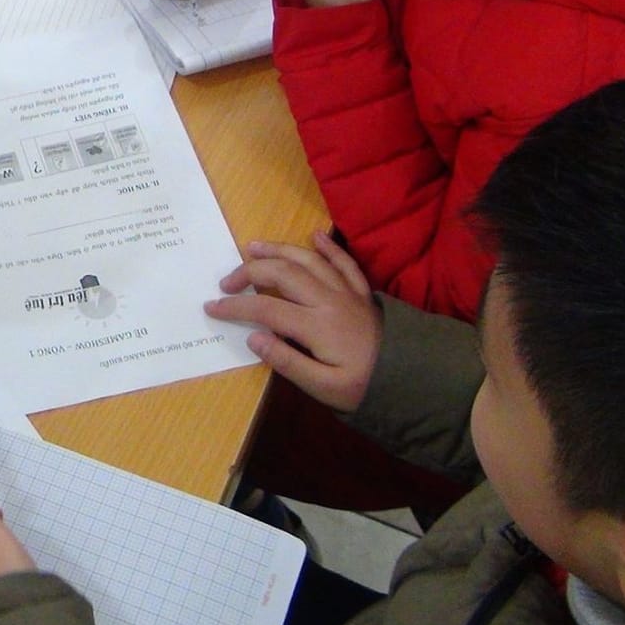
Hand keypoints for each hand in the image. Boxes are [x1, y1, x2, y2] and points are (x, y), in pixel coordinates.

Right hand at [204, 232, 381, 413]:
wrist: (411, 380)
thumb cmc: (363, 387)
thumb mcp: (324, 388)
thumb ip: (287, 362)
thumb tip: (253, 337)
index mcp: (316, 326)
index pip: (265, 309)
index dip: (235, 307)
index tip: (212, 308)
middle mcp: (329, 300)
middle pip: (282, 273)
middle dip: (249, 272)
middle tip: (226, 282)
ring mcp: (347, 292)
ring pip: (309, 260)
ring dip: (279, 250)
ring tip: (254, 247)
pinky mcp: (361, 293)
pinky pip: (345, 262)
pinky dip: (329, 246)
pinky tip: (315, 236)